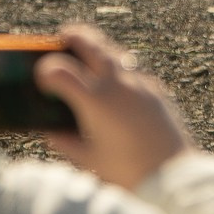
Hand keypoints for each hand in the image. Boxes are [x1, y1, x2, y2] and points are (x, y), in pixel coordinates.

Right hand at [33, 27, 190, 192]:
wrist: (173, 177)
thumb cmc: (128, 173)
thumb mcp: (88, 160)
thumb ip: (65, 142)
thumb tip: (51, 132)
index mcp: (96, 101)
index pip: (61, 70)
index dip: (46, 69)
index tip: (40, 76)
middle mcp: (119, 85)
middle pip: (91, 44)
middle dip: (73, 37)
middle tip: (62, 36)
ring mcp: (141, 84)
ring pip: (115, 53)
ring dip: (98, 50)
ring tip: (86, 55)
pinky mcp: (157, 91)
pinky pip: (133, 71)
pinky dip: (118, 69)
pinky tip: (113, 83)